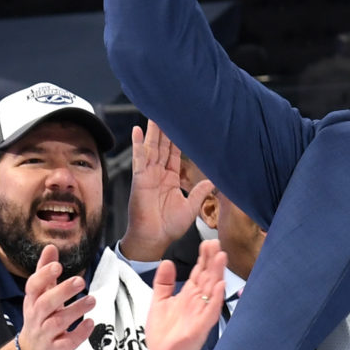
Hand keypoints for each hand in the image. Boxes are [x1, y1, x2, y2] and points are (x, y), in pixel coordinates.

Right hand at [18, 250, 96, 349]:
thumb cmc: (40, 318)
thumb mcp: (40, 296)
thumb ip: (46, 272)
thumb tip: (51, 247)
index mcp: (32, 301)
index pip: (33, 286)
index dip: (43, 275)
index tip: (57, 265)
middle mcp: (36, 317)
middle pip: (45, 304)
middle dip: (62, 291)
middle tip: (81, 281)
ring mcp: (45, 335)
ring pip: (57, 322)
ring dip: (75, 310)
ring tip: (92, 300)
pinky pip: (67, 342)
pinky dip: (80, 333)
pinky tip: (90, 322)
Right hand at [123, 122, 213, 260]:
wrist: (153, 239)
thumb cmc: (169, 227)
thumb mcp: (190, 207)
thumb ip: (199, 192)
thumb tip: (213, 180)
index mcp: (170, 178)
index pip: (175, 153)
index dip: (178, 138)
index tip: (183, 123)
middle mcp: (158, 173)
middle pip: (162, 146)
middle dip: (165, 128)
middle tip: (168, 110)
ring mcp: (148, 175)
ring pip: (151, 147)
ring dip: (153, 131)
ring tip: (155, 113)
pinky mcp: (140, 179)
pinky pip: (139, 159)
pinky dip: (137, 144)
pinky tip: (137, 130)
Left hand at [147, 240, 228, 349]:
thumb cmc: (163, 335)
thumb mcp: (159, 303)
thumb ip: (164, 283)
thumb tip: (168, 261)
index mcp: (189, 296)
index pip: (199, 273)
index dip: (203, 258)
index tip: (208, 242)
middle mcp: (198, 303)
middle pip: (208, 277)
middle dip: (212, 261)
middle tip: (217, 243)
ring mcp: (201, 314)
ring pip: (212, 290)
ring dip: (218, 274)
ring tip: (222, 257)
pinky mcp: (201, 328)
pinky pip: (211, 311)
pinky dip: (216, 299)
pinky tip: (220, 286)